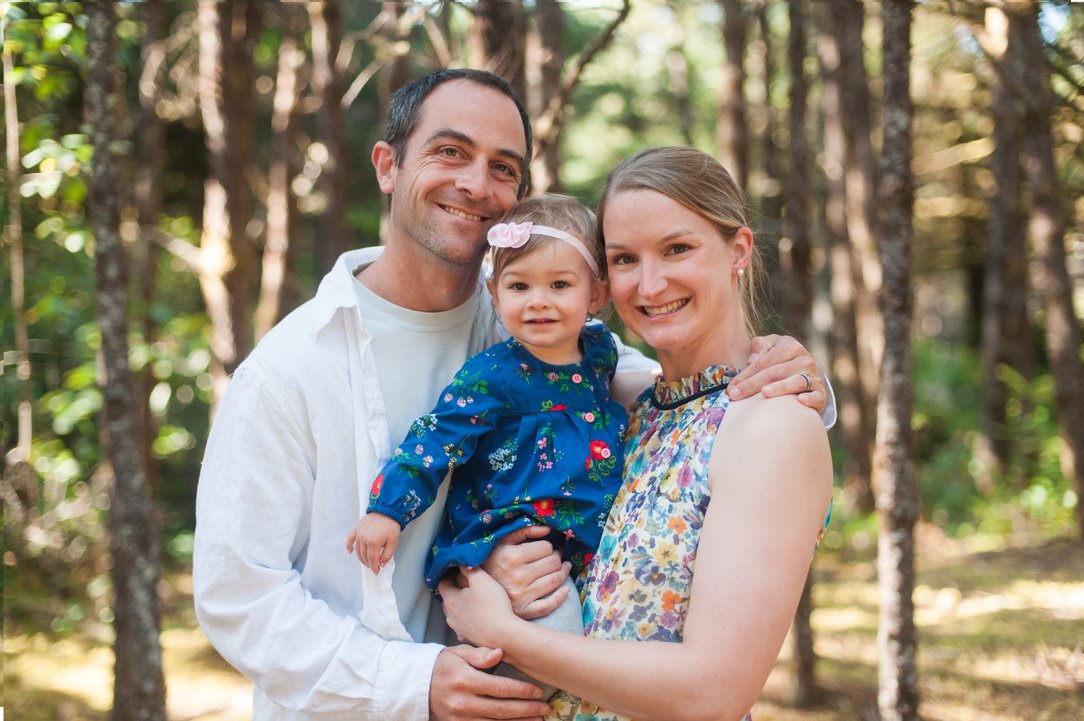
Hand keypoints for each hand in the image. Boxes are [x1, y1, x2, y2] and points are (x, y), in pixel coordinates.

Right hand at [344, 513, 400, 572]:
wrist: (387, 510)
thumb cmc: (391, 525)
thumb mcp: (393, 542)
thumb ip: (387, 555)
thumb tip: (381, 564)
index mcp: (373, 542)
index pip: (372, 559)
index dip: (374, 567)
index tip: (376, 571)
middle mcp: (364, 538)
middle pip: (364, 556)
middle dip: (368, 563)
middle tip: (373, 567)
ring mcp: (359, 533)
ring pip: (357, 550)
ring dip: (361, 557)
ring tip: (366, 561)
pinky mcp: (357, 528)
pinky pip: (350, 539)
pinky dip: (349, 546)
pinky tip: (350, 551)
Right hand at [429, 645, 549, 720]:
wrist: (417, 687)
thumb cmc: (443, 666)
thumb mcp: (458, 653)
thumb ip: (479, 653)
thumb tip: (499, 653)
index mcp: (465, 680)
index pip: (500, 688)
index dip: (522, 691)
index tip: (538, 691)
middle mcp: (463, 702)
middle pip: (502, 710)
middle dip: (527, 710)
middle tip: (545, 708)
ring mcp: (459, 719)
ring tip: (537, 720)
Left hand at [439, 567, 519, 647]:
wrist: (503, 636)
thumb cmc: (492, 606)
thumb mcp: (481, 579)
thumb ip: (469, 569)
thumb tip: (462, 563)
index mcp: (450, 600)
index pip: (442, 583)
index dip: (449, 575)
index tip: (458, 571)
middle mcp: (450, 616)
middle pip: (448, 599)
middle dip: (456, 591)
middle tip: (468, 584)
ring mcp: (459, 630)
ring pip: (456, 614)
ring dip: (463, 606)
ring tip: (476, 600)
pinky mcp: (468, 639)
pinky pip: (466, 626)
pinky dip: (470, 620)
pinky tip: (482, 617)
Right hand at [483, 525, 571, 619]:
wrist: (473, 589)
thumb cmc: (489, 562)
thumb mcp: (502, 541)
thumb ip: (524, 531)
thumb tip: (548, 530)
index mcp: (512, 557)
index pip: (546, 548)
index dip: (549, 547)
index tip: (547, 549)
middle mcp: (518, 576)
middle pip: (553, 563)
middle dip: (557, 558)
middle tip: (555, 558)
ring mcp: (522, 595)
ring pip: (555, 581)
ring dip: (563, 573)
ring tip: (563, 568)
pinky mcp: (524, 610)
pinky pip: (548, 605)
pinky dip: (561, 597)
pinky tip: (566, 589)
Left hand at [728, 334, 827, 413]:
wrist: (808, 375)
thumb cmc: (781, 362)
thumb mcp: (770, 348)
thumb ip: (760, 347)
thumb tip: (753, 359)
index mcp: (790, 346)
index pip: (763, 362)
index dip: (745, 375)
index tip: (731, 388)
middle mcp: (804, 359)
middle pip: (774, 373)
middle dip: (752, 385)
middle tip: (735, 396)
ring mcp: (814, 376)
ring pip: (795, 382)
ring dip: (780, 388)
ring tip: (764, 393)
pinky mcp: (821, 393)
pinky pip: (817, 396)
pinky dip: (810, 399)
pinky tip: (800, 400)